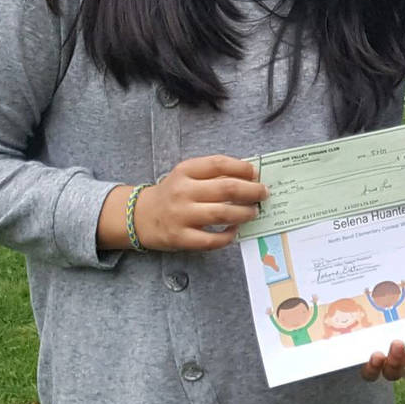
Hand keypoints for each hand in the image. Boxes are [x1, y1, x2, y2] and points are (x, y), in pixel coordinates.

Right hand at [99, 155, 266, 251]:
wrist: (141, 216)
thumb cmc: (173, 193)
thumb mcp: (187, 176)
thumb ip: (212, 174)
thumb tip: (250, 177)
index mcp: (185, 171)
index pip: (218, 164)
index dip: (242, 168)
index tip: (256, 173)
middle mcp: (183, 192)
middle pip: (226, 189)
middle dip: (251, 191)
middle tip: (263, 193)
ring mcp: (181, 216)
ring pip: (222, 214)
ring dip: (244, 213)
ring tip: (254, 212)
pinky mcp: (181, 238)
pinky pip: (211, 240)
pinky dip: (228, 236)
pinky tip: (235, 231)